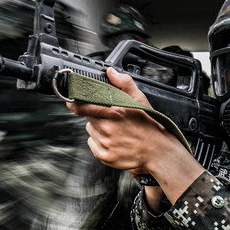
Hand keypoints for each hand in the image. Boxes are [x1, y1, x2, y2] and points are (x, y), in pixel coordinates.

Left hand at [67, 67, 205, 205]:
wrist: (157, 150)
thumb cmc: (149, 125)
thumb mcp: (140, 100)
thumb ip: (124, 83)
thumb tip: (110, 73)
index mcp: (114, 112)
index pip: (83, 106)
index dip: (75, 102)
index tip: (71, 100)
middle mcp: (107, 128)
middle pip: (88, 118)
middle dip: (96, 115)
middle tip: (111, 118)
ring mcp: (105, 144)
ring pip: (91, 131)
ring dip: (98, 129)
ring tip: (116, 131)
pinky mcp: (104, 156)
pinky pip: (93, 144)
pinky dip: (100, 142)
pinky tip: (114, 141)